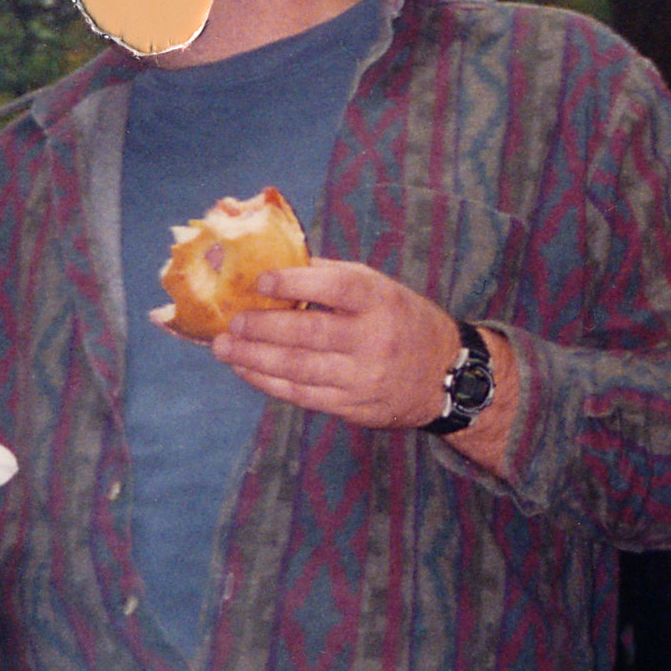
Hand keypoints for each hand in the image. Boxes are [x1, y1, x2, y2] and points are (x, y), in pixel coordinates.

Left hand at [214, 259, 462, 429]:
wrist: (446, 374)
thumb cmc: (402, 320)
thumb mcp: (381, 288)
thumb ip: (332, 277)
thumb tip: (276, 264)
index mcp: (380, 300)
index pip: (336, 287)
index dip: (295, 282)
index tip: (260, 280)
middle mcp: (374, 339)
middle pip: (310, 333)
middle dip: (262, 327)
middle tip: (231, 321)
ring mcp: (364, 377)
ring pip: (299, 369)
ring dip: (254, 358)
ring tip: (224, 348)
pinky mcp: (354, 407)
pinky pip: (303, 396)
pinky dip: (269, 383)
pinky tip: (247, 370)